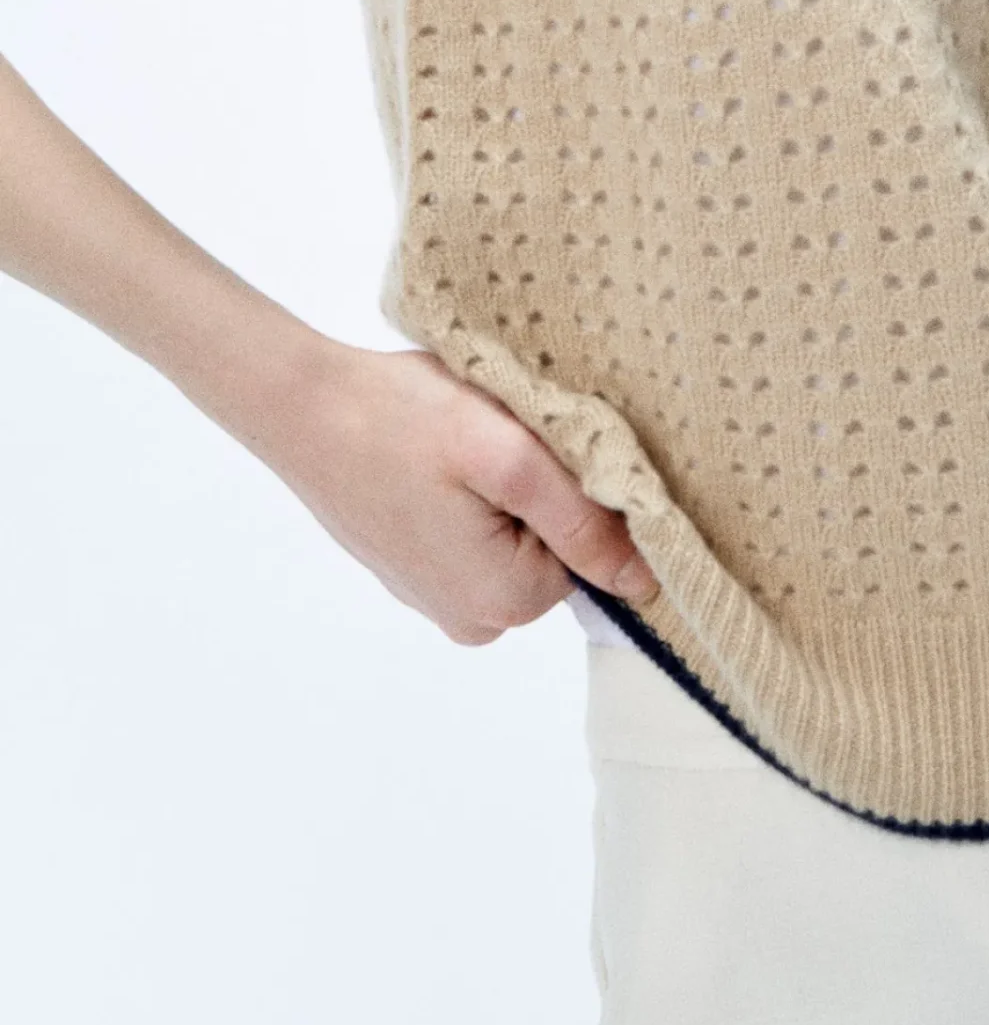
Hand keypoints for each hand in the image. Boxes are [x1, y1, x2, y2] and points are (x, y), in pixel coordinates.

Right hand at [277, 343, 661, 645]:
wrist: (307, 406)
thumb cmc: (404, 420)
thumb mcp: (513, 458)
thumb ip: (584, 523)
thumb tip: (646, 584)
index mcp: (503, 603)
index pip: (594, 551)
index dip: (573, 490)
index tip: (529, 450)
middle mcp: (470, 619)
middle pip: (555, 552)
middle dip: (539, 493)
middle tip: (493, 444)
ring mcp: (435, 598)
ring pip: (516, 539)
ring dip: (504, 491)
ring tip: (461, 450)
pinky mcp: (414, 569)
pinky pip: (476, 536)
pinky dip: (471, 495)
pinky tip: (438, 461)